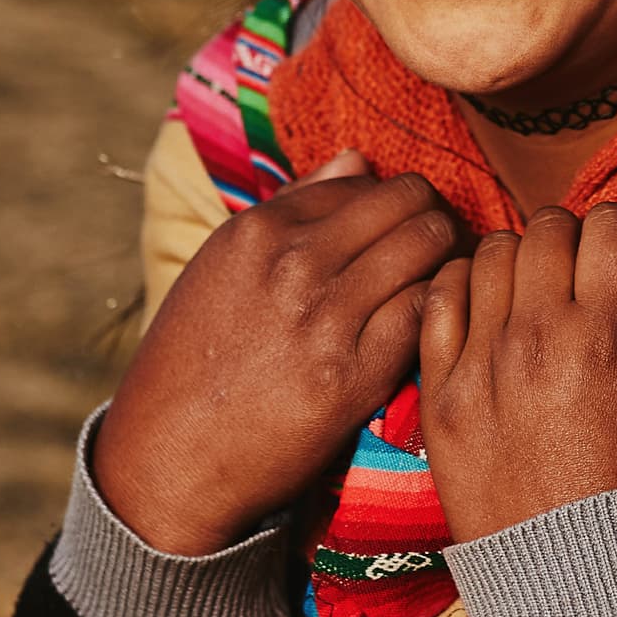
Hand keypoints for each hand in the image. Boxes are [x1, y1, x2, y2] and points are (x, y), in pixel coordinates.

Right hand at [95, 151, 460, 555]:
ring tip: (445, 281)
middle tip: (439, 247)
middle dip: (431, 218)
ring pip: (427, 248)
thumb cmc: (193, 364)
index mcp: (257, 230)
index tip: (402, 227)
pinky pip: (427, 312)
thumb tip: (357, 158)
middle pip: (407, 203)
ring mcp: (325, 318)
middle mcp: (293, 262)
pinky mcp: (354, 375)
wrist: (169, 458)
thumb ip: (293, 209)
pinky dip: (441, 309)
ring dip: (447, 259)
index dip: (392, 202)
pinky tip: (435, 324)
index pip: (361, 182)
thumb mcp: (222, 269)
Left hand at [418, 203, 616, 543]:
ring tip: (528, 295)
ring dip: (515, 262)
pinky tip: (481, 313)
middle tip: (578, 277)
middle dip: (571, 241)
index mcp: (610, 336)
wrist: (575, 592)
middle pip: (548, 228)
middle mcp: (540, 335)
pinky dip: (460, 291)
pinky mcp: (438, 395)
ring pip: (487, 253)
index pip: (611, 225)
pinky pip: (435, 302)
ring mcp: (480, 363)